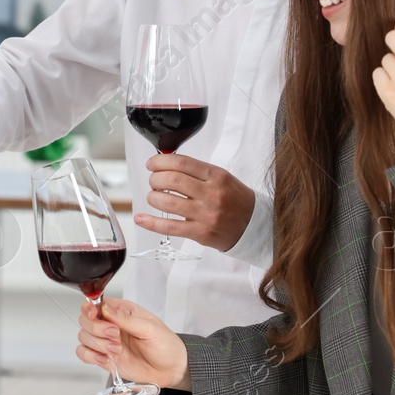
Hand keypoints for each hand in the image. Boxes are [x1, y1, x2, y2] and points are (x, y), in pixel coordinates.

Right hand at [76, 297, 189, 389]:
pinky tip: (106, 359)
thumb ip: (126, 319)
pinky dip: (91, 356)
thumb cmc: (166, 345)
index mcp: (121, 312)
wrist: (171, 370)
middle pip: (85, 320)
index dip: (90, 309)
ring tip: (116, 350)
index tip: (95, 315)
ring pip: (83, 337)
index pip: (95, 304)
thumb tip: (106, 308)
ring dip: (97, 344)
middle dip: (96, 328)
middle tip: (115, 335)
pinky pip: (84, 354)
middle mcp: (110, 325)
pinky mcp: (105, 358)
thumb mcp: (150, 328)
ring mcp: (106, 342)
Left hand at [135, 155, 255, 251]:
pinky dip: (151, 223)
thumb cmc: (234, 199)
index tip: (152, 164)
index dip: (160, 161)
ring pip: (168, 202)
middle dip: (155, 178)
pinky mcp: (201, 232)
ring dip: (153, 197)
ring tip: (154, 197)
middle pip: (172, 180)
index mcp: (216, 176)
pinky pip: (170, 227)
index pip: (181, 162)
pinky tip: (141, 219)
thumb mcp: (221, 178)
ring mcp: (206, 214)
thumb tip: (166, 163)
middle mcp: (211, 194)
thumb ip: (196, 171)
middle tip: (154, 181)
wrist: (254, 225)